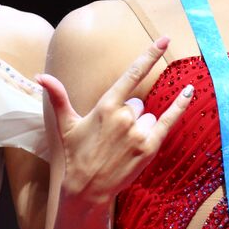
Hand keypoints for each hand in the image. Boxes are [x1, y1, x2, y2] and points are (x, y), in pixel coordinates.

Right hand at [37, 37, 193, 206]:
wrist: (87, 188)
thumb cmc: (76, 154)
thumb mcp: (66, 124)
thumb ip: (58, 96)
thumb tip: (39, 76)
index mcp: (105, 106)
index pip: (131, 74)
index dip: (149, 55)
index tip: (163, 40)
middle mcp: (124, 117)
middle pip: (138, 104)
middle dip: (129, 116)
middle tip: (112, 137)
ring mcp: (138, 132)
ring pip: (149, 117)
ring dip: (140, 127)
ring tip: (122, 146)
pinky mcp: (149, 147)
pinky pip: (168, 120)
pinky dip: (179, 106)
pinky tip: (189, 92)